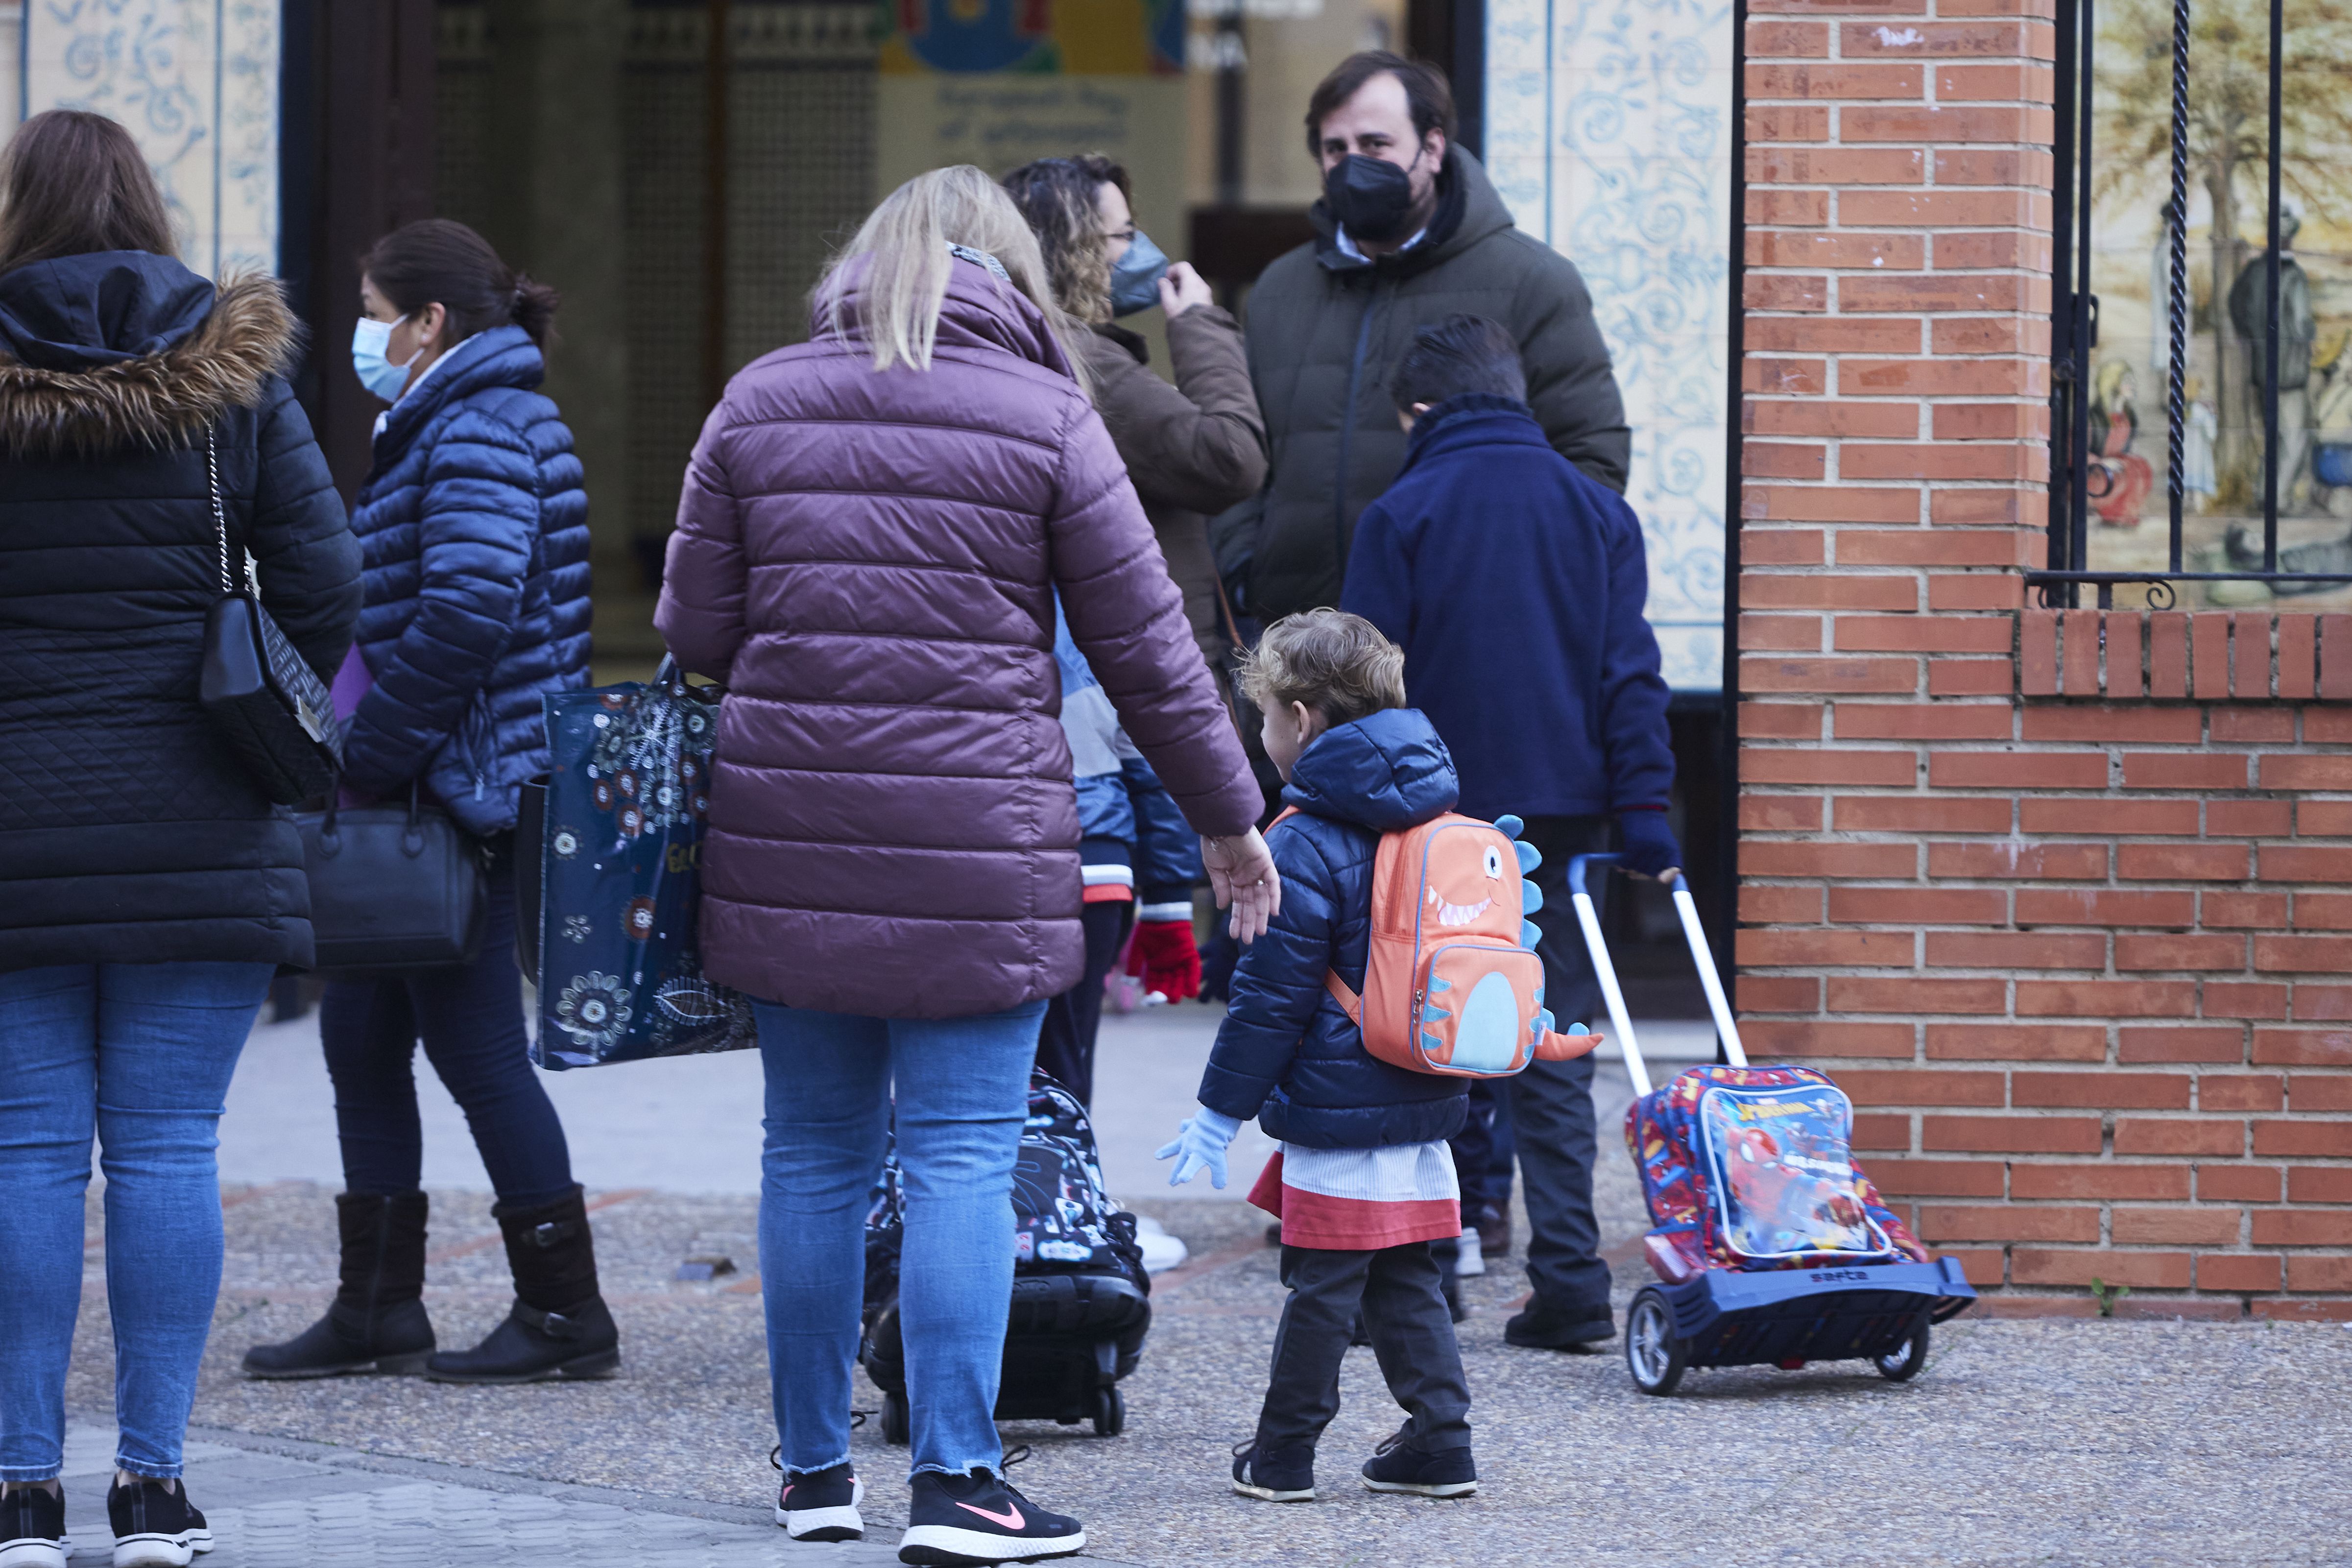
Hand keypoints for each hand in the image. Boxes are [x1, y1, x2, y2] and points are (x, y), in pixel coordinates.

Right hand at [1125, 919, 1201, 999]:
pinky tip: (1191, 992)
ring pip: (1180, 982)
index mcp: (1154, 968)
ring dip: (1178, 991)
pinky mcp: (1190, 957)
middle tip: (1162, 998)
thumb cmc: (1148, 931)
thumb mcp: (1137, 949)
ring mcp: (1179, 963)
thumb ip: (1134, 965)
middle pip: (1167, 986)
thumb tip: (1128, 984)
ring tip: (1175, 997)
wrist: (1161, 915)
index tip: (1148, 1002)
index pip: (1153, 985)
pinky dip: (1192, 982)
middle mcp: (1167, 969)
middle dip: (1165, 994)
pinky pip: (1193, 971)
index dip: (1151, 994)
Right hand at [1155, 1107, 1241, 1187]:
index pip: (1189, 1168)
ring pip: (1176, 1144)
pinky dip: (1183, 1127)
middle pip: (1181, 1161)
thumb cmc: (1216, 1140)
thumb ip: (1218, 1174)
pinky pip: (1186, 1125)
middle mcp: (1189, 1145)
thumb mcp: (1219, 1159)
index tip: (1179, 1181)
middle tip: (1171, 1183)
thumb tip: (1219, 1186)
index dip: (1185, 1174)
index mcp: (1195, 1154)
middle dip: (1176, 1173)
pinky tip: (1181, 1129)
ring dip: (1167, 1151)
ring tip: (1157, 1156)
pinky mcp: (1194, 1123)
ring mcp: (1190, 1134)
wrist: (1217, 1114)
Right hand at [1157, 261, 1212, 317]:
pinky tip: (1183, 305)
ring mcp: (1206, 293)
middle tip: (1168, 291)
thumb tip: (1163, 281)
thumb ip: (1165, 289)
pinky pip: (1197, 291)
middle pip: (1188, 274)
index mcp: (1192, 282)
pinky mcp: (1208, 301)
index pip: (1183, 266)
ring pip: (1193, 283)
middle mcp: (1201, 285)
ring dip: (1182, 287)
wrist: (1199, 333)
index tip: (1165, 281)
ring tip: (1174, 300)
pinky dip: (1189, 293)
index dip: (1172, 270)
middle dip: (1177, 280)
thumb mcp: (1169, 303)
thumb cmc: (1183, 317)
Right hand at [1202, 828, 1279, 943]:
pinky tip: (1273, 913)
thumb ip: (1221, 887)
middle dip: (1249, 921)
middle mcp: (1248, 876)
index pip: (1238, 903)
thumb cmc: (1213, 842)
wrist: (1220, 823)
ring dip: (1261, 915)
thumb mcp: (1214, 869)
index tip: (1234, 935)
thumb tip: (1223, 907)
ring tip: (1259, 932)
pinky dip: (1274, 897)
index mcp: (1235, 878)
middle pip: (1251, 903)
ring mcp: (1258, 870)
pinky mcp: (1266, 863)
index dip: (1237, 918)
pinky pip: (1273, 883)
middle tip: (1248, 940)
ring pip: (1262, 897)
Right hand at [1618, 809, 1682, 882]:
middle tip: (1635, 873)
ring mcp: (1648, 848)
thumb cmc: (1653, 830)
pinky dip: (1624, 865)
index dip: (1669, 876)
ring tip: (1629, 867)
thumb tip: (1663, 881)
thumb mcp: (1665, 843)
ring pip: (1639, 870)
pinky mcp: (1635, 845)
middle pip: (1652, 873)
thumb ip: (1666, 862)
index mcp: (1671, 849)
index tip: (1661, 880)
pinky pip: (1628, 863)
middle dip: (1642, 875)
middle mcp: (1662, 849)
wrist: (1641, 810)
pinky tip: (1620, 866)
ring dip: (1632, 870)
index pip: (1674, 868)